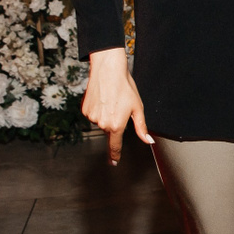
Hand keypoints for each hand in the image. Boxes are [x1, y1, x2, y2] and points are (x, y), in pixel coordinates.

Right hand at [82, 47, 151, 165]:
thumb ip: (141, 127)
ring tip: (111, 100)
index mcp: (116, 125)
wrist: (108, 70)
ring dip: (106, 115)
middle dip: (115, 122)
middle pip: (109, 130)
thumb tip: (148, 141)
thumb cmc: (125, 87)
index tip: (113, 163)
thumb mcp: (137, 108)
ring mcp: (92, 117)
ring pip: (101, 122)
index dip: (114, 156)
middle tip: (119, 106)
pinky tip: (102, 98)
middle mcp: (102, 124)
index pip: (115, 146)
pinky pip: (93, 115)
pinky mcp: (84, 110)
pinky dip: (98, 109)